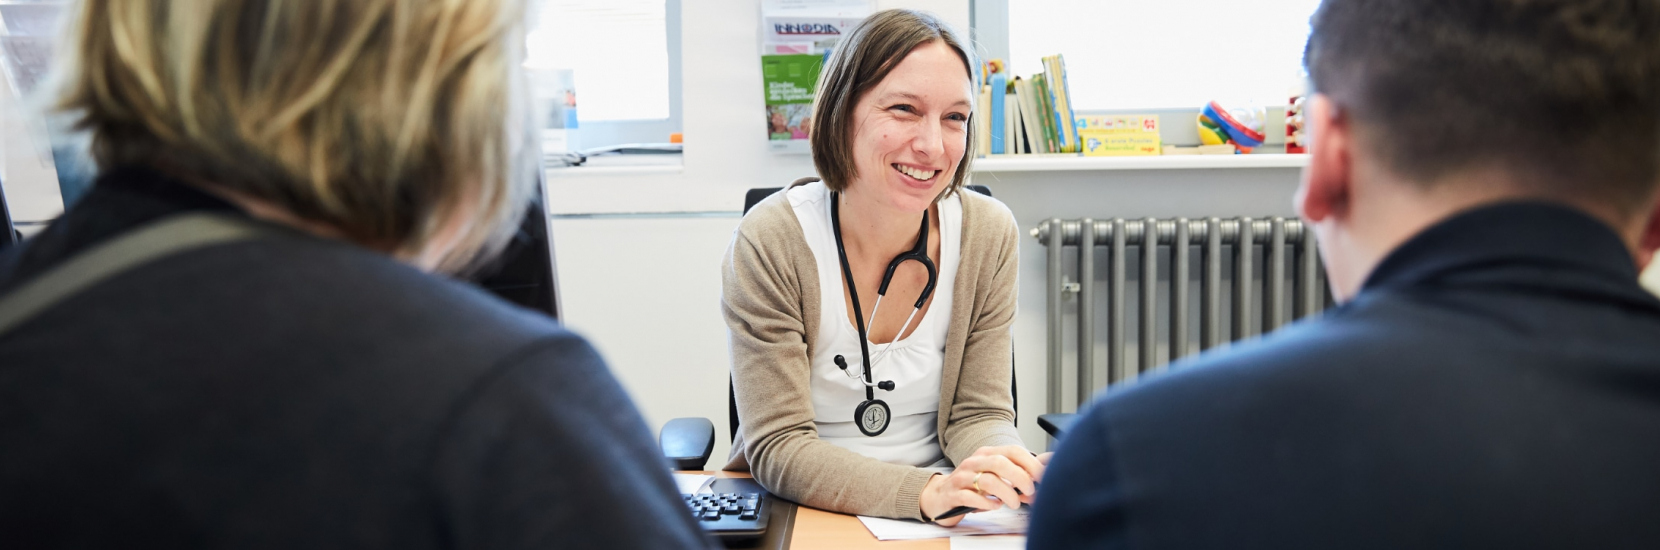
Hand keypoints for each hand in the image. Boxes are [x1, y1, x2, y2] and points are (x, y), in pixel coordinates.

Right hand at [919, 446, 1045, 525]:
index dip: (1030, 463)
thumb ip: (1018, 473)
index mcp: (987, 454)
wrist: (940, 496)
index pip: (1012, 451)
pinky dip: (987, 503)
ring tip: (1014, 503)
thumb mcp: (994, 475)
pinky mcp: (953, 494)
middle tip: (1030, 492)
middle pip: (1000, 463)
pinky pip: (971, 497)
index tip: (1042, 477)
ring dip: (1006, 493)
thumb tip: (1046, 470)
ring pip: (987, 480)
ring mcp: (962, 477)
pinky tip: (995, 506)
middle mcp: (974, 462)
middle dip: (1020, 477)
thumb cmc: (972, 485)